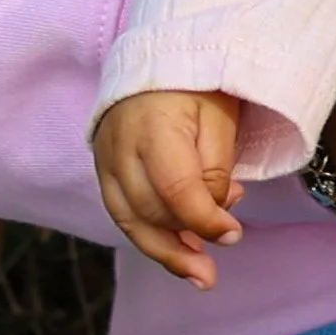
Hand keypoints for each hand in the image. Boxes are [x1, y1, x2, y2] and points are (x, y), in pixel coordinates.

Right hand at [96, 90, 244, 287]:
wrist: (155, 62)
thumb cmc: (196, 87)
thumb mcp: (218, 119)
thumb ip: (215, 169)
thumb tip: (215, 214)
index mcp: (152, 129)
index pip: (175, 190)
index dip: (204, 220)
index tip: (232, 236)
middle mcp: (120, 149)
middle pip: (148, 211)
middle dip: (184, 244)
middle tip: (216, 264)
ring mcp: (105, 161)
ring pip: (129, 220)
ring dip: (165, 251)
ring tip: (198, 272)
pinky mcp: (103, 170)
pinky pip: (122, 213)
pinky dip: (150, 236)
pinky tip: (177, 251)